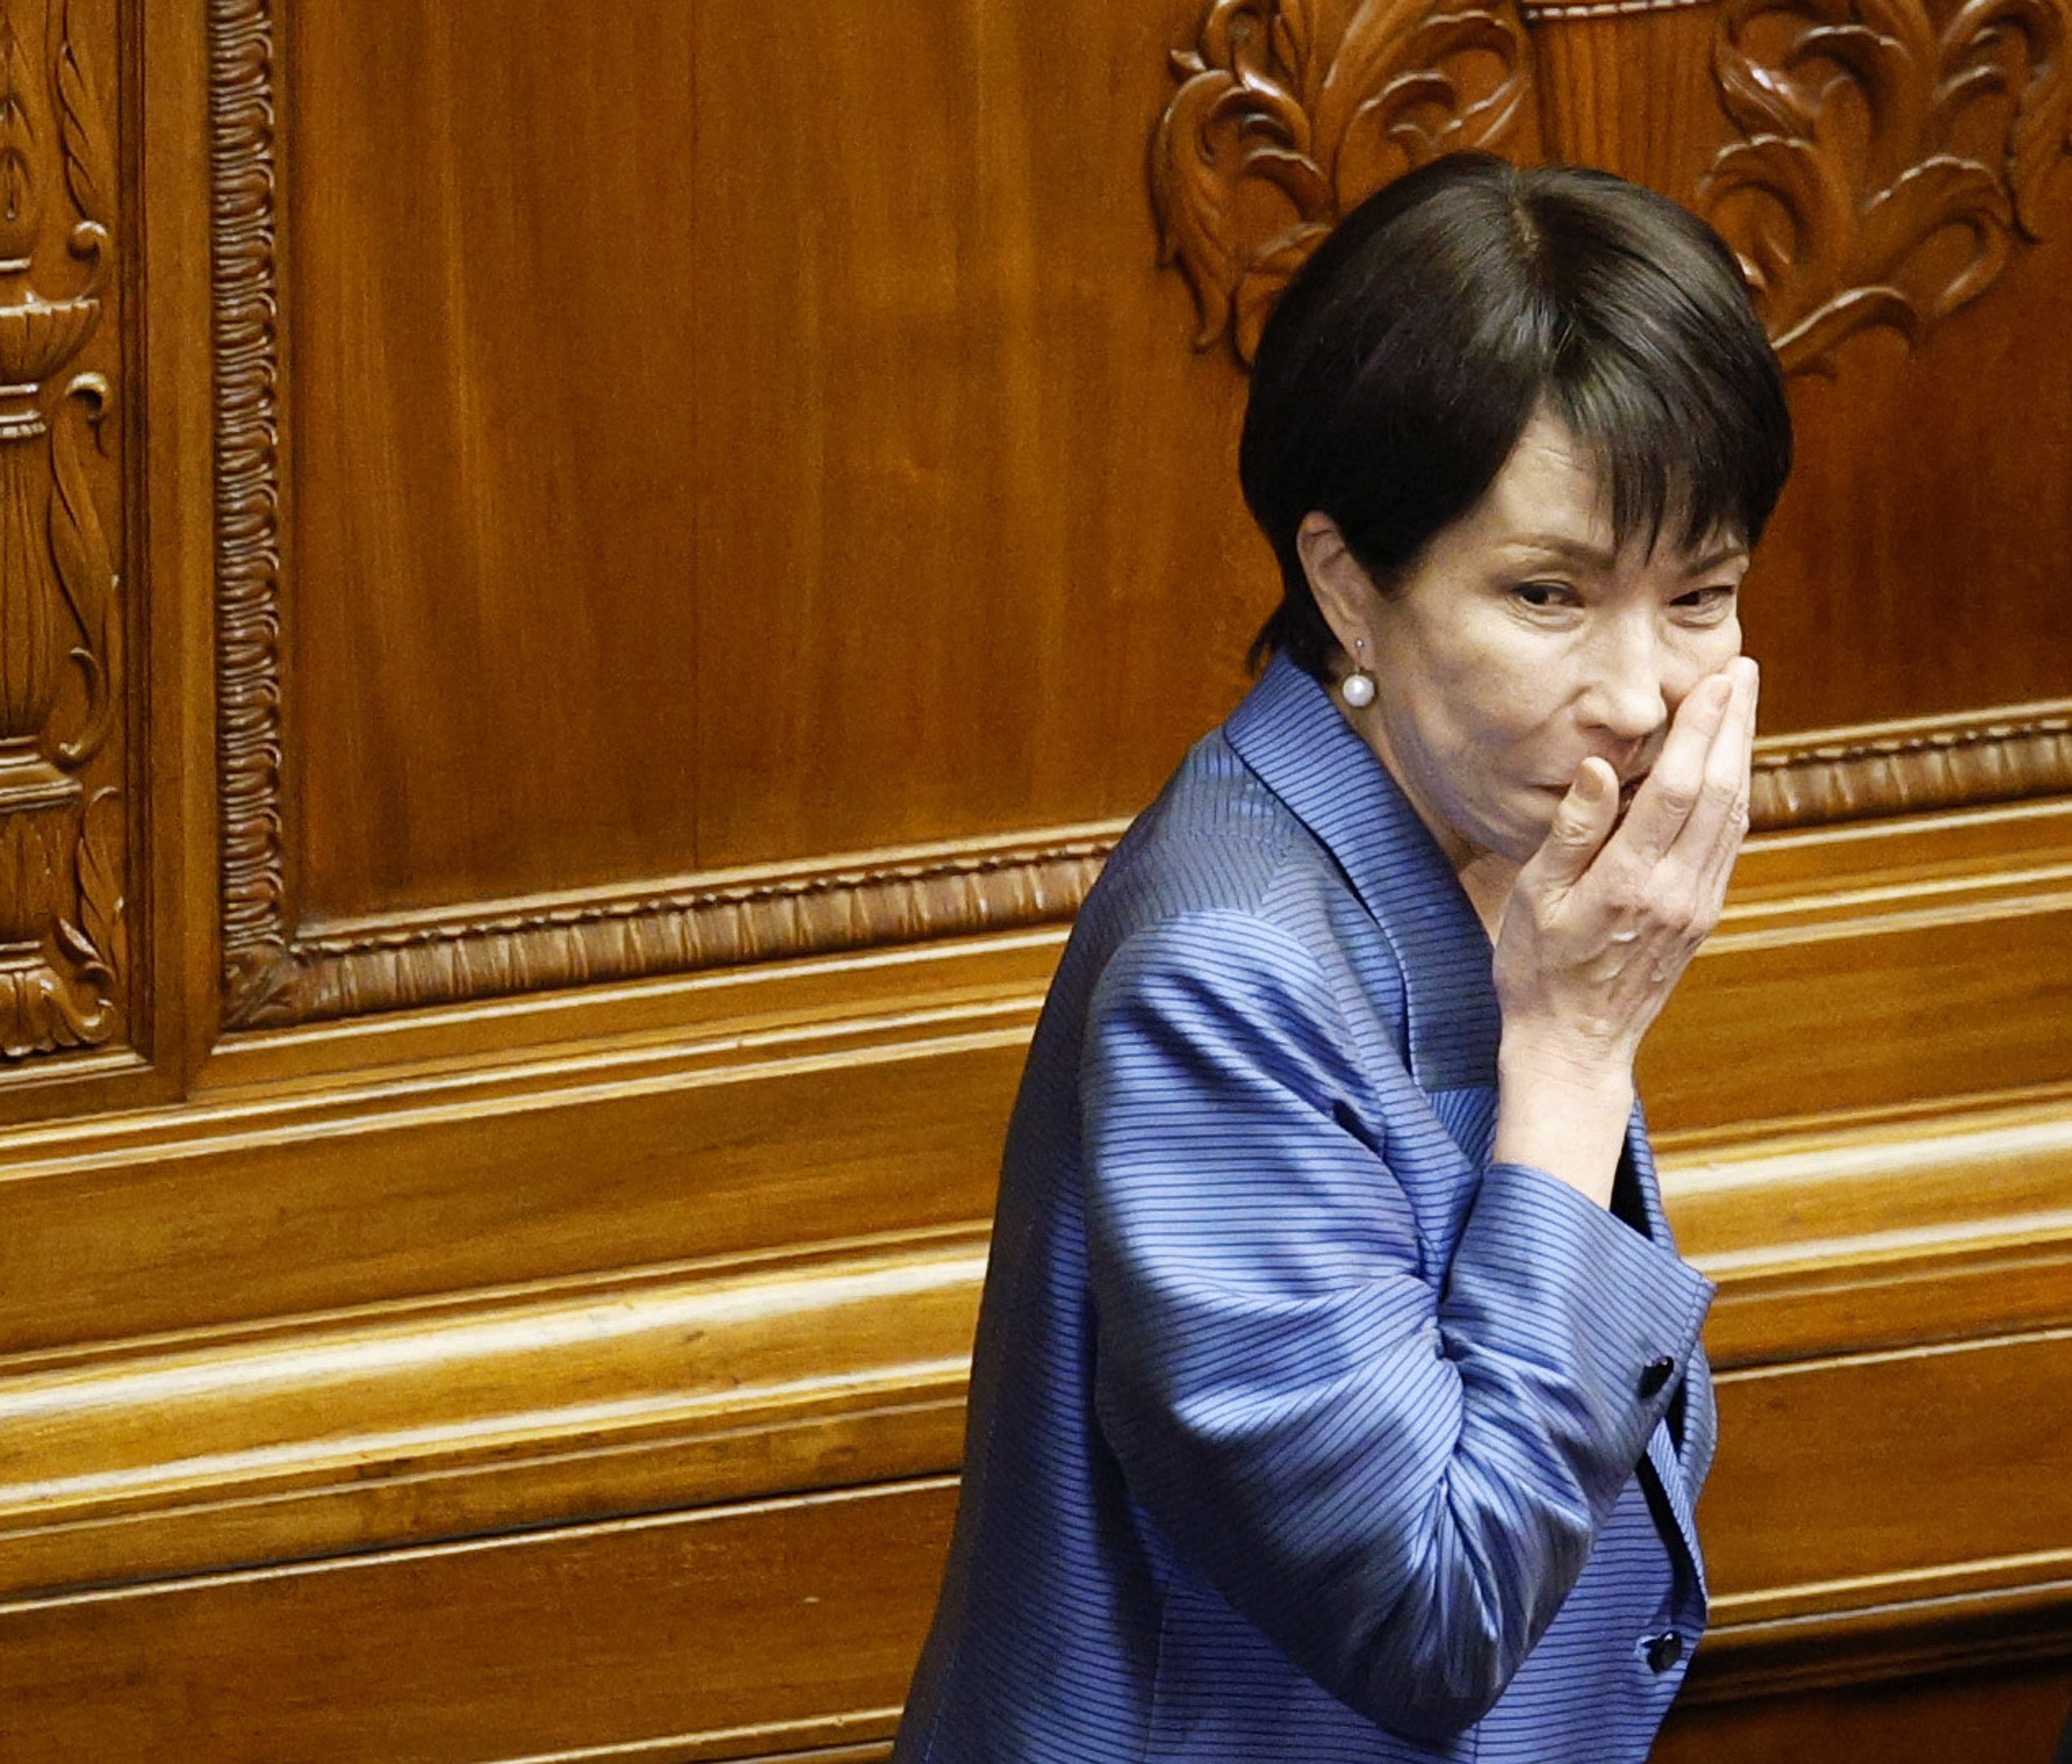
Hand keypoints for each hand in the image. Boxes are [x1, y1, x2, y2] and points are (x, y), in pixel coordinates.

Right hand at [1489, 656, 1757, 1200]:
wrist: (1574, 1045)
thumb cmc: (1537, 971)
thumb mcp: (1532, 899)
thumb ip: (1570, 831)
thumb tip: (1596, 766)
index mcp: (1630, 881)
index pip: (1676, 787)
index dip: (1701, 728)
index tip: (1715, 680)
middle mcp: (1676, 891)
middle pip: (1719, 791)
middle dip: (1734, 725)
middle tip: (1743, 670)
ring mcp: (1697, 905)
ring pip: (1733, 815)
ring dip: (1742, 754)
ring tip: (1744, 704)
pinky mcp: (1703, 916)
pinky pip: (1730, 844)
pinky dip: (1736, 795)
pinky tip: (1733, 769)